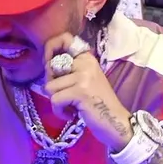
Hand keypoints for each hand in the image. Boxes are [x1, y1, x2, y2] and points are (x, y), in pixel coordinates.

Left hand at [42, 32, 132, 151]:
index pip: (64, 39)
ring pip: (49, 86)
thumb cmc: (98, 105)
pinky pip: (55, 100)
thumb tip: (46, 67)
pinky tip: (72, 115)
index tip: (51, 67)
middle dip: (52, 85)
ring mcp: (83, 76)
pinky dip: (60, 112)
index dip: (50, 49)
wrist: (116, 123)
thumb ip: (69, 71)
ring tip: (71, 107)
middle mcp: (86, 63)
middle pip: (50, 67)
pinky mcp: (80, 91)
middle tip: (66, 97)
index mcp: (87, 58)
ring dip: (57, 101)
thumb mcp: (85, 81)